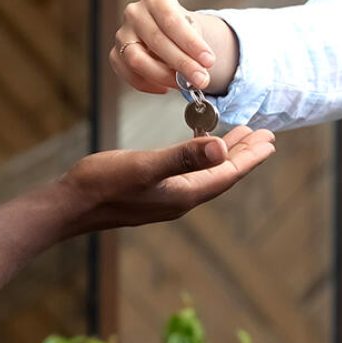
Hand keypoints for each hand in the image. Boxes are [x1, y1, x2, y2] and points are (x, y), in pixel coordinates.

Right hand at [60, 126, 274, 234]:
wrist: (71, 205)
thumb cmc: (103, 184)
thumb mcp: (144, 166)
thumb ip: (183, 157)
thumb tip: (222, 148)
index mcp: (184, 194)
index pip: (227, 174)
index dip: (250, 157)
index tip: (270, 140)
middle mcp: (179, 199)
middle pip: (221, 175)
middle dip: (243, 155)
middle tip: (264, 137)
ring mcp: (165, 197)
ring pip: (205, 175)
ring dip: (224, 156)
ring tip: (238, 138)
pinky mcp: (151, 192)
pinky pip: (188, 174)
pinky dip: (200, 158)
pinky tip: (195, 150)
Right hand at [111, 0, 221, 93]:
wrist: (168, 34)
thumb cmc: (181, 31)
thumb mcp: (193, 29)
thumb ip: (194, 47)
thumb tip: (196, 72)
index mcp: (156, 0)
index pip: (172, 21)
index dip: (191, 43)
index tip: (208, 60)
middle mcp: (135, 13)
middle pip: (156, 40)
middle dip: (182, 63)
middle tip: (201, 79)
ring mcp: (122, 34)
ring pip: (136, 59)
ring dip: (163, 76)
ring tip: (183, 85)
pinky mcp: (115, 55)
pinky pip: (128, 73)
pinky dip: (148, 84)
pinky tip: (165, 87)